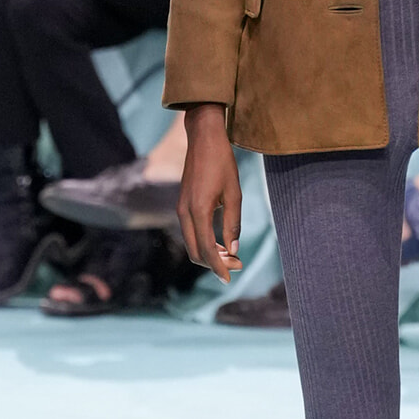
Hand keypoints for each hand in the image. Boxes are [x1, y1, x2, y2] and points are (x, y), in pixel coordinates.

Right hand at [179, 104, 242, 282]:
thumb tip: (233, 249)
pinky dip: (204, 243)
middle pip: (195, 251)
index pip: (206, 249)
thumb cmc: (223, 163)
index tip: (230, 279)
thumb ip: (233, 223)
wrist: (203, 139)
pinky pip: (191, 232)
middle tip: (237, 265)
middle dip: (214, 264)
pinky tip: (220, 243)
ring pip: (191, 244)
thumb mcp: (234, 193)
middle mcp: (185, 212)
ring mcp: (181, 209)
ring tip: (231, 256)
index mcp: (198, 210)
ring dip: (209, 254)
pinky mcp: (182, 205)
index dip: (218, 267)